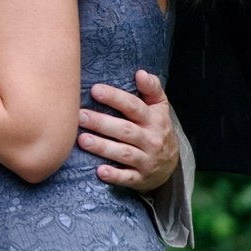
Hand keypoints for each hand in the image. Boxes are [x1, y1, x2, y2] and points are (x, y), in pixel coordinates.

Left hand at [78, 69, 178, 190]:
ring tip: (82, 140)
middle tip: (79, 115)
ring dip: (103, 147)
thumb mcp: (160, 108)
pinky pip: (127, 178)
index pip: (133, 106)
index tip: (95, 90)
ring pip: (124, 153)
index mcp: (153, 119)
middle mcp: (151, 139)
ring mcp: (146, 160)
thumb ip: (152, 88)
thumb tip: (141, 72)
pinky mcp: (140, 178)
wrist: (171, 165)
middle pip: (125, 130)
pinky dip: (114, 175)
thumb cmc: (157, 129)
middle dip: (102, 122)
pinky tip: (99, 171)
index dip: (115, 98)